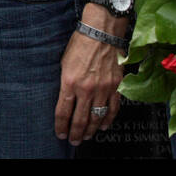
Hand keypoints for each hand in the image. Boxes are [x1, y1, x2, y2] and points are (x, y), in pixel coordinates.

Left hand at [55, 5, 124, 144]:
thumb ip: (65, 82)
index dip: (61, 125)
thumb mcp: (63, 63)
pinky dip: (107, 120)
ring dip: (90, 130)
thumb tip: (64, 97)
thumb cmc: (79, 45)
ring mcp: (103, 89)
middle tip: (73, 141)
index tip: (59, 133)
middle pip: (80, 119)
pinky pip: (112, 109)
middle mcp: (86, 89)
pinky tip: (102, 126)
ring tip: (86, 136)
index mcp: (69, 82)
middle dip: (75, 133)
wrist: (101, 34)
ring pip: (96, 117)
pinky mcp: (116, 87)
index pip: (63, 111)